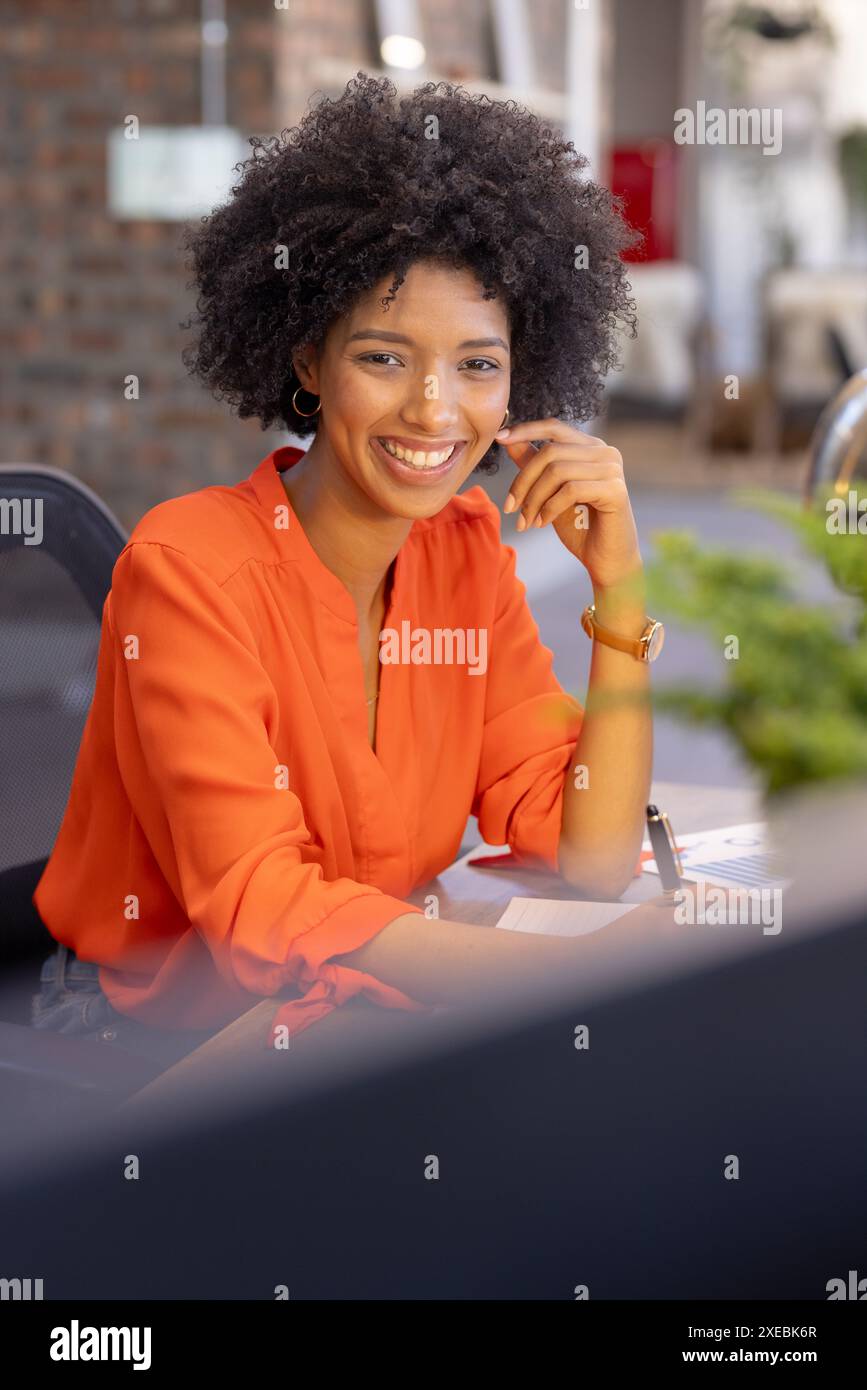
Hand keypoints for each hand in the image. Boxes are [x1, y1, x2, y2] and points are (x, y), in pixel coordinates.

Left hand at [496, 417, 642, 590]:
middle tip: (509, 507)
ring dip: (533, 499)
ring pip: (557, 471)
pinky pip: (570, 490)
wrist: (604, 560)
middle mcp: (605, 452)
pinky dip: (550, 508)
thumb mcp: (548, 492)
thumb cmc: (579, 526)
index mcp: (590, 447)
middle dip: (523, 481)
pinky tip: (543, 524)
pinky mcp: (615, 490)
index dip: (525, 430)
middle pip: (550, 452)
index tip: (499, 438)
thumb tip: (508, 439)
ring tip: (526, 521)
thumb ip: (533, 464)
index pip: (554, 427)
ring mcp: (612, 469)